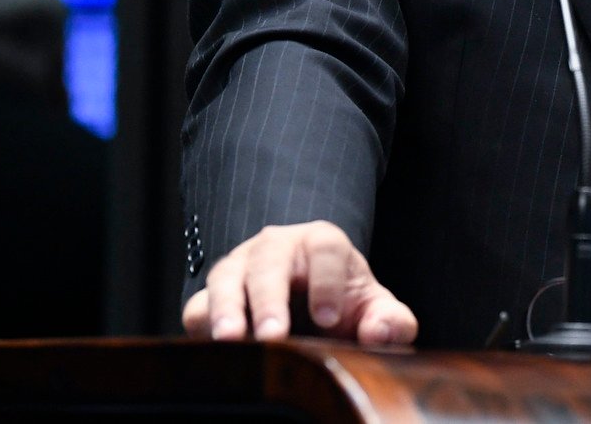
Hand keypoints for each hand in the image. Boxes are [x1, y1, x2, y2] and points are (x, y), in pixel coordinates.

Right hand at [180, 220, 418, 344]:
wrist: (308, 303)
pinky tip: (214, 348)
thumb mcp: (374, 309)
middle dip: (270, 298)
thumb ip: (392, 321)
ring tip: (232, 339)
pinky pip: (198, 305)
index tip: (330, 318)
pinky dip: (202, 324)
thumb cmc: (343, 303)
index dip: (327, 282)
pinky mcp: (213, 295)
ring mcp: (240, 267)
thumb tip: (380, 332)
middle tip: (274, 334)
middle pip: (269, 260)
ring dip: (227, 308)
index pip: (326, 249)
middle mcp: (276, 247)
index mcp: (322, 242)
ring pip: (226, 278)